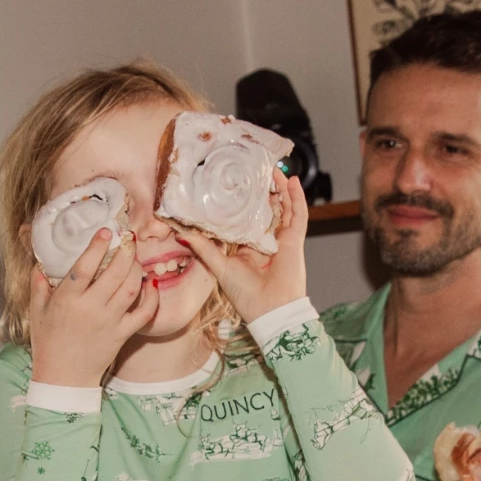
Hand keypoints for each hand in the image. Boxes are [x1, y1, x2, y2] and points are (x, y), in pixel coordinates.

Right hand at [28, 227, 158, 387]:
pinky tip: (151, 285)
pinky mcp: (123, 334)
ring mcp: (110, 321)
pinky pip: (143, 314)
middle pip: (114, 273)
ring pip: (131, 288)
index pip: (84, 267)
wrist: (64, 378)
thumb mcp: (37, 313)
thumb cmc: (49, 344)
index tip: (105, 231)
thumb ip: (39, 286)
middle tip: (128, 239)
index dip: (97, 246)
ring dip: (137, 269)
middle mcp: (90, 308)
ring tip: (135, 258)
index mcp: (67, 300)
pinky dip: (151, 298)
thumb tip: (40, 264)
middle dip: (125, 251)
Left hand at [180, 172, 308, 322]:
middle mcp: (266, 242)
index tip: (237, 184)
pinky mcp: (295, 241)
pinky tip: (293, 182)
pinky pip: (298, 215)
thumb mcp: (219, 266)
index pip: (247, 219)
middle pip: (267, 210)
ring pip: (283, 209)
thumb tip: (182, 234)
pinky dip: (297, 198)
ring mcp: (282, 241)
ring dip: (280, 189)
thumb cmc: (246, 295)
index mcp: (248, 248)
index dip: (244, 202)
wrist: (270, 310)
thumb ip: (204, 248)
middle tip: (257, 170)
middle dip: (264, 190)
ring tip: (275, 170)